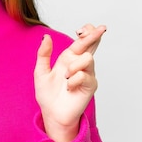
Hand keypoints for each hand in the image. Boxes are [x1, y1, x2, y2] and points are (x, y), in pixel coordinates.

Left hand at [34, 24, 105, 141]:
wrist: (52, 113)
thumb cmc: (47, 94)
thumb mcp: (41, 71)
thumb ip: (43, 54)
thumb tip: (46, 36)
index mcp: (69, 58)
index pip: (82, 41)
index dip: (87, 32)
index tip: (82, 29)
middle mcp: (80, 64)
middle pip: (92, 45)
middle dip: (95, 35)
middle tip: (100, 28)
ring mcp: (87, 74)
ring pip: (87, 59)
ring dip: (74, 66)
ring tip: (65, 77)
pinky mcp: (90, 86)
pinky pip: (84, 75)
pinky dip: (73, 80)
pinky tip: (69, 87)